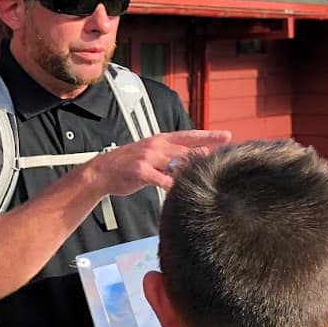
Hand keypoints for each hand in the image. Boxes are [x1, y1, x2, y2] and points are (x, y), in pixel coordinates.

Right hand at [84, 129, 231, 199]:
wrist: (101, 172)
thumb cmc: (127, 165)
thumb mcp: (150, 154)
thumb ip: (171, 156)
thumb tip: (195, 158)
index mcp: (160, 140)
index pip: (189, 135)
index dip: (209, 136)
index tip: (227, 136)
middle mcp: (156, 146)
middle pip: (188, 150)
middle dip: (206, 157)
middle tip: (223, 163)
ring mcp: (148, 157)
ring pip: (178, 163)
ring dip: (192, 172)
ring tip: (206, 178)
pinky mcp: (141, 171)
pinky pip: (162, 179)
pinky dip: (173, 186)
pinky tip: (181, 191)